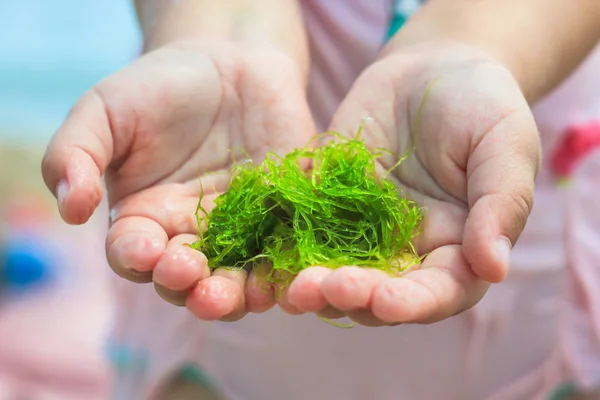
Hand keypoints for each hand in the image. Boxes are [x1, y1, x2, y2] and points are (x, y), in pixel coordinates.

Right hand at [42, 40, 314, 320]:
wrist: (230, 62)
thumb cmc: (159, 86)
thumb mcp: (104, 110)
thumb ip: (75, 154)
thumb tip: (69, 209)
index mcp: (144, 218)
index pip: (134, 255)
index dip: (137, 259)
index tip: (147, 250)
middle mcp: (191, 234)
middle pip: (186, 281)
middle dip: (187, 287)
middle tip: (190, 276)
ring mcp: (241, 230)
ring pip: (235, 279)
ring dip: (234, 295)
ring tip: (235, 295)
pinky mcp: (282, 217)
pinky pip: (283, 253)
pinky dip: (282, 272)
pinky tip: (282, 278)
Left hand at [283, 43, 539, 325]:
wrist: (431, 69)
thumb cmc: (482, 104)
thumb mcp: (505, 144)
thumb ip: (501, 203)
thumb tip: (494, 268)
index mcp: (458, 248)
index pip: (437, 292)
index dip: (411, 304)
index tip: (384, 301)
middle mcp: (408, 250)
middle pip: (379, 293)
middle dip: (352, 297)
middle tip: (323, 290)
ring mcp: (363, 230)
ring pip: (337, 273)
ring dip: (315, 286)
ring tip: (293, 287)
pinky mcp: (328, 205)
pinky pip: (305, 231)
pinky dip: (288, 247)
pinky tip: (268, 255)